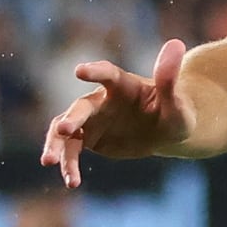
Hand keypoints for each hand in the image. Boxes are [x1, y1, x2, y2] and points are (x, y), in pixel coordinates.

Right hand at [40, 38, 191, 185]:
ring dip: (56, 145)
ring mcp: (91, 120)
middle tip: (64, 129)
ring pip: (65, 130)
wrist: (168, 131)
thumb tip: (177, 43)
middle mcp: (101, 99)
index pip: (107, 74)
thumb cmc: (176, 112)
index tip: (80, 71)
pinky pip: (71, 151)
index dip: (94, 71)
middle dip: (70, 118)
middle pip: (81, 107)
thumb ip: (170, 77)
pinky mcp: (88, 138)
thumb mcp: (177, 101)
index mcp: (123, 85)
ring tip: (49, 162)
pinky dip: (68, 165)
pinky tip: (71, 182)